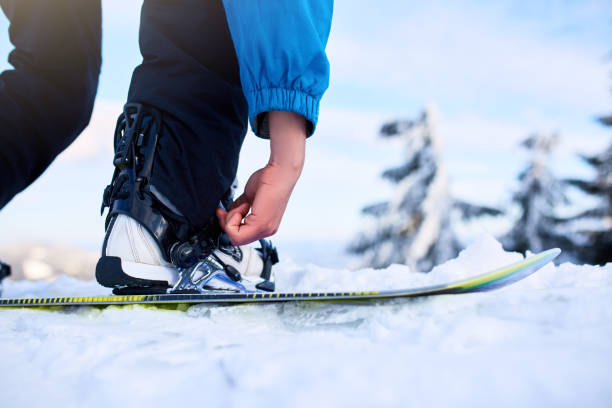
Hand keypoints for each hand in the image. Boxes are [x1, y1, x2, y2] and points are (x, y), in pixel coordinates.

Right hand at [217, 111, 306, 245]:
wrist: (280, 172)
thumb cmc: (269, 180)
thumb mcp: (249, 197)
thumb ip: (239, 207)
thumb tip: (226, 213)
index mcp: (265, 225)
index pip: (240, 236)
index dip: (229, 225)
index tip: (224, 211)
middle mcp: (267, 230)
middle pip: (236, 240)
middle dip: (227, 224)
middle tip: (226, 210)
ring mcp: (265, 229)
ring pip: (236, 239)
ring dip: (231, 220)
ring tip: (242, 204)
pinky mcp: (261, 225)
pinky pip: (237, 233)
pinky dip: (233, 218)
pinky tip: (244, 205)